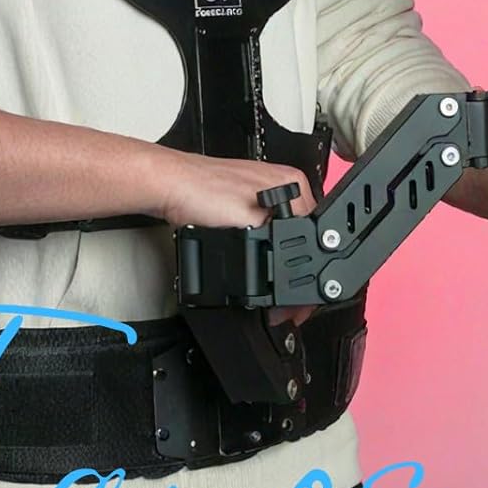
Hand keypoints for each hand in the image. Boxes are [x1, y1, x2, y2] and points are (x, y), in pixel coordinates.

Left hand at [154, 151, 317, 325]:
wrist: (170, 185)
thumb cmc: (202, 193)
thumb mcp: (253, 224)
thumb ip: (280, 246)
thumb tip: (297, 273)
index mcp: (294, 184)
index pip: (317, 236)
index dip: (309, 275)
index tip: (299, 303)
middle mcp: (282, 184)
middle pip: (301, 240)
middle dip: (292, 273)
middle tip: (280, 304)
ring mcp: (262, 191)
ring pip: (281, 237)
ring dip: (277, 262)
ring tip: (265, 279)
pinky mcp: (243, 198)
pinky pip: (263, 229)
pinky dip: (259, 247)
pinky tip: (247, 253)